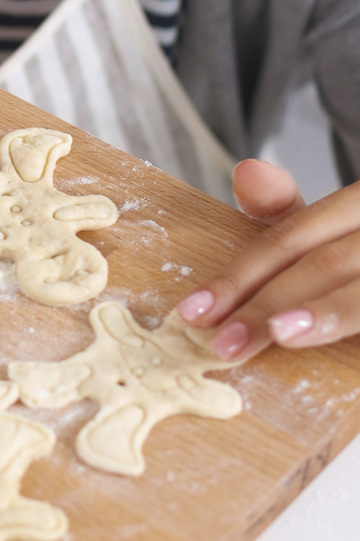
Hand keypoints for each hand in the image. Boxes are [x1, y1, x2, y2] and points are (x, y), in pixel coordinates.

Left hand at [177, 157, 359, 357]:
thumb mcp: (346, 223)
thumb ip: (293, 216)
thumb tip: (246, 173)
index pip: (293, 235)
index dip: (243, 273)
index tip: (196, 311)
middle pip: (327, 263)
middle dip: (270, 303)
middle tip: (222, 342)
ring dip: (328, 313)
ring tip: (281, 334)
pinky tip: (351, 366)